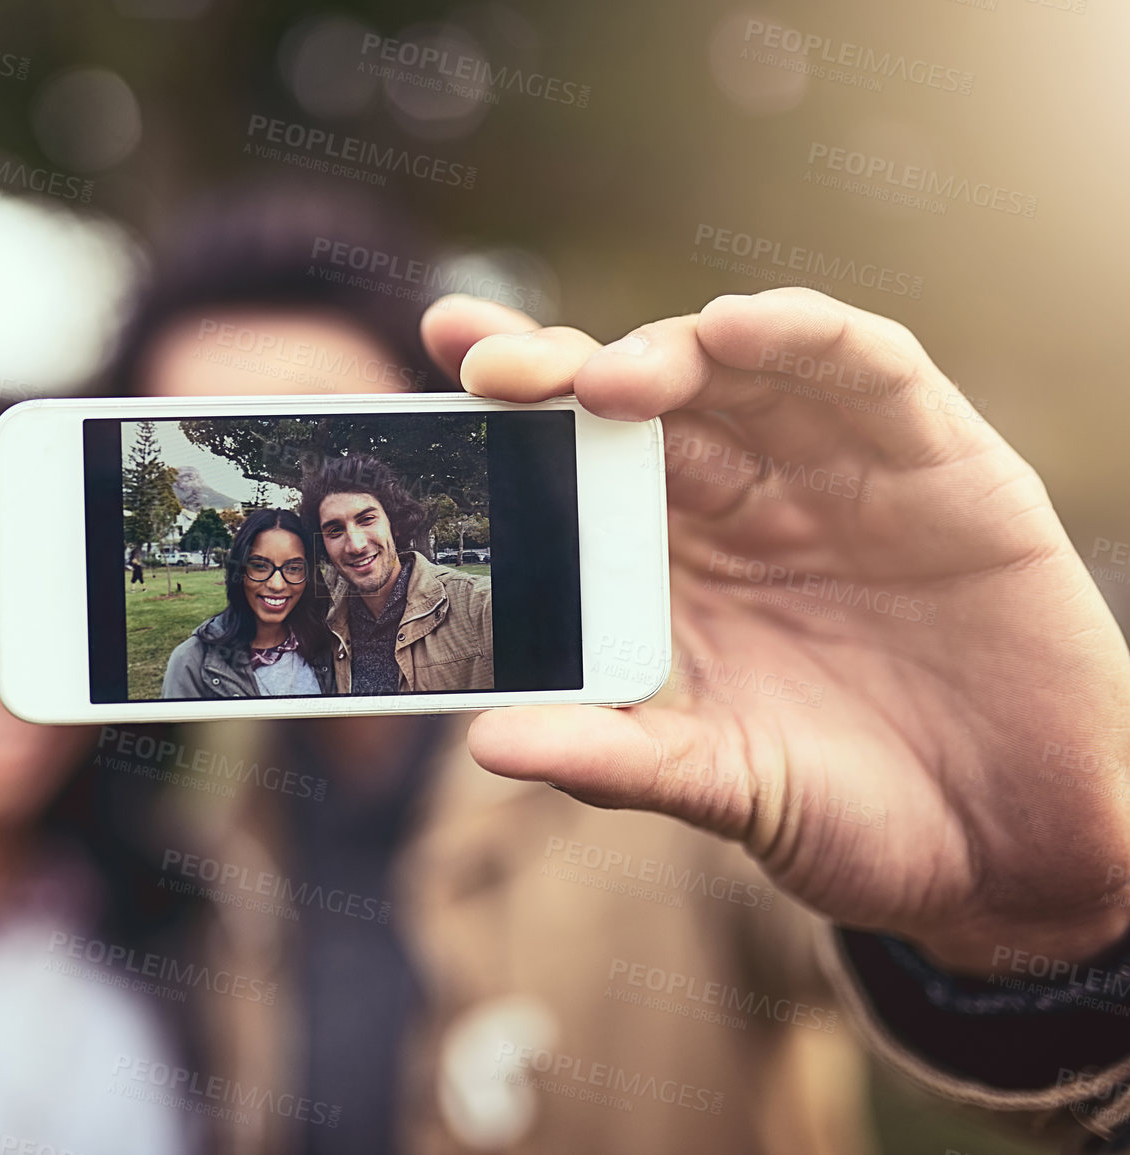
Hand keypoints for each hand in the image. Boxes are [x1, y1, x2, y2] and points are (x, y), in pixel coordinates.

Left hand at [422, 288, 1129, 974]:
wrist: (1011, 852)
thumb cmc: (850, 812)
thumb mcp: (720, 787)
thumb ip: (614, 758)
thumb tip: (486, 741)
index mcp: (670, 563)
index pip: (576, 460)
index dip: (513, 406)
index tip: (435, 370)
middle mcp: (742, 500)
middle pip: (642, 396)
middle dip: (564, 368)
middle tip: (492, 367)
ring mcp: (835, 472)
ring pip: (743, 365)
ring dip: (673, 351)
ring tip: (611, 377)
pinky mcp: (938, 461)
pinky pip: (867, 371)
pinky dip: (806, 337)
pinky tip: (742, 328)